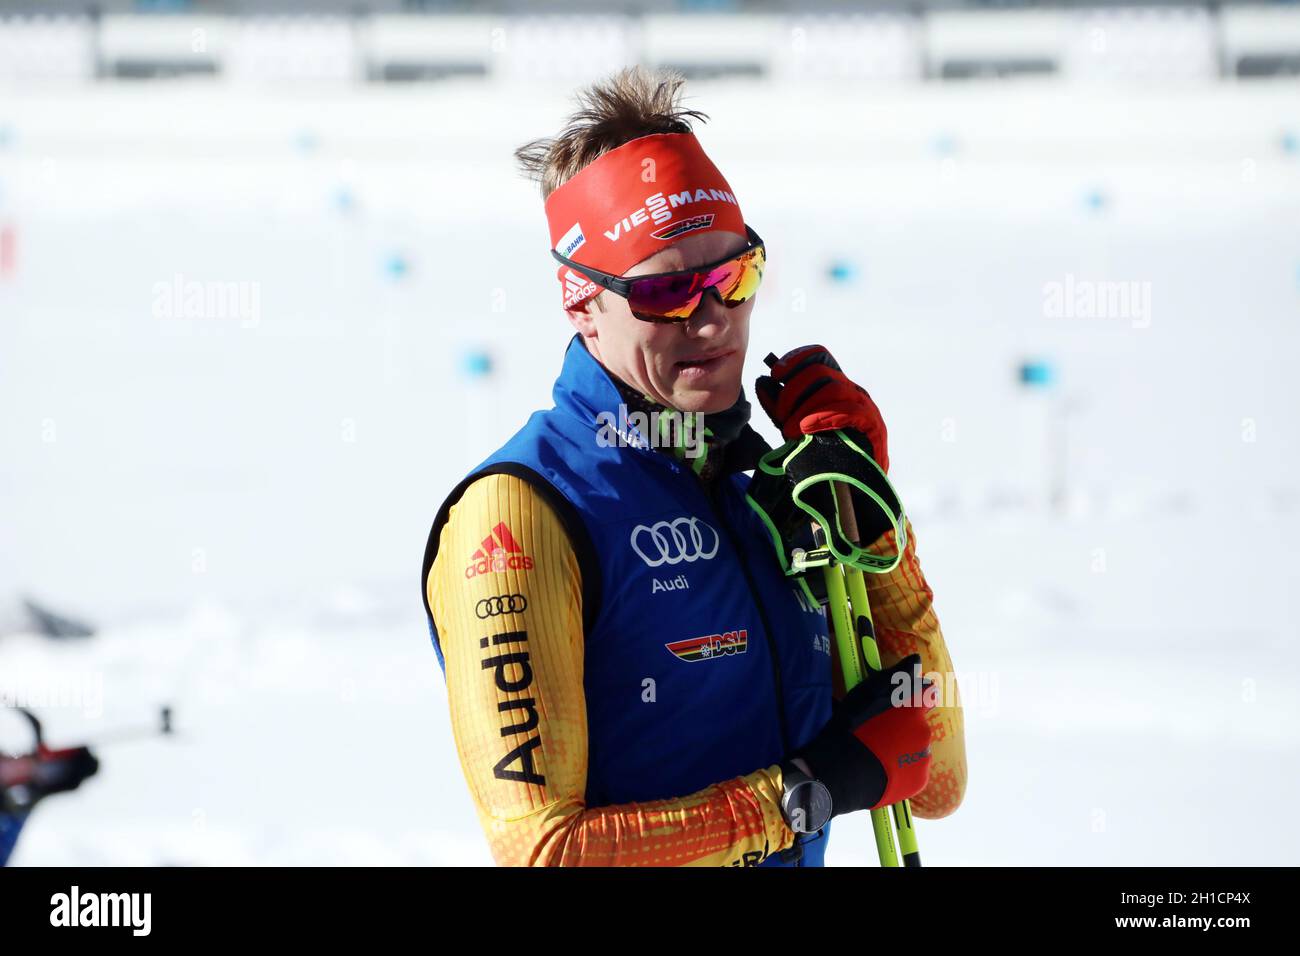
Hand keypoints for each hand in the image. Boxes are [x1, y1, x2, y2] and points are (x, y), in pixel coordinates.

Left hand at [755, 345, 888, 471]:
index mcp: (836, 385)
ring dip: (804, 409)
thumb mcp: (796, 425)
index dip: (796, 359)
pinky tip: (806, 428)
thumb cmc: (826, 453)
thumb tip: (762, 382)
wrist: (854, 486)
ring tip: (789, 430)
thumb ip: (781, 406)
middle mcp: (851, 390)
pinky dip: (823, 417)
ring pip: (832, 389)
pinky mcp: (873, 424)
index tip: (776, 373)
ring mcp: (864, 405)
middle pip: (820, 372)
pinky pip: (848, 412)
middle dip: (793, 391)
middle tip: (781, 414)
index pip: (819, 356)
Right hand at [783, 655, 933, 816]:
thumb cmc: (850, 728)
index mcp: (913, 709)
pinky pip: (914, 770)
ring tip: (877, 754)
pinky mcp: (919, 782)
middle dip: (904, 727)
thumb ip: (896, 677)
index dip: (913, 698)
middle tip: (877, 734)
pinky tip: (882, 770)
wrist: (839, 774)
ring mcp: (924, 759)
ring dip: (904, 748)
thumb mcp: (866, 694)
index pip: (927, 694)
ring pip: (917, 748)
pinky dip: (903, 769)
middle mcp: (925, 732)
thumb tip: (918, 659)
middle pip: (919, 724)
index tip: (897, 705)